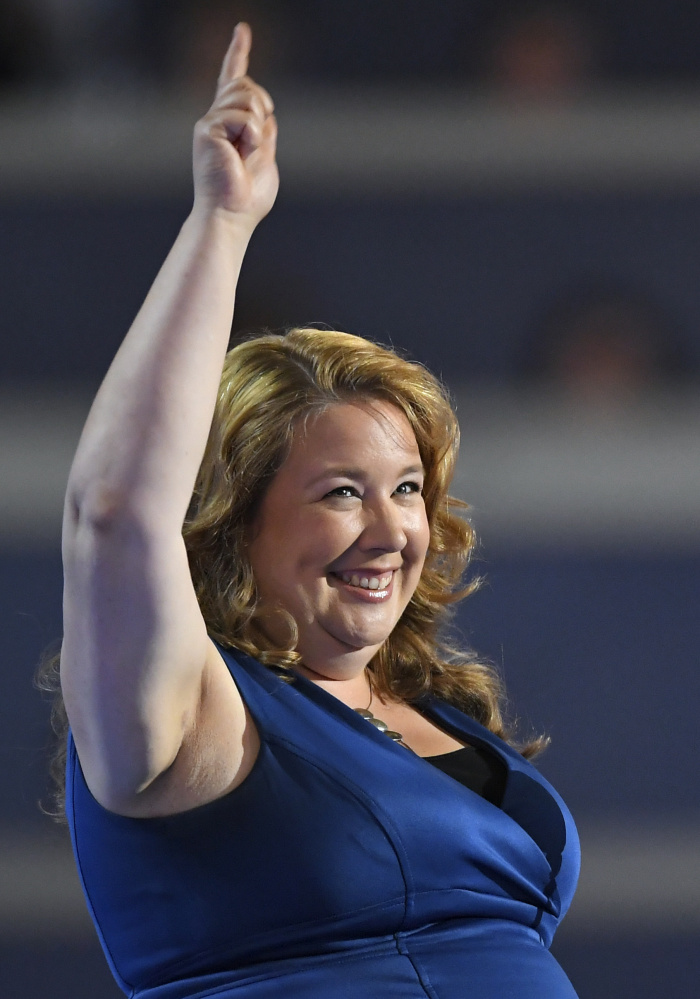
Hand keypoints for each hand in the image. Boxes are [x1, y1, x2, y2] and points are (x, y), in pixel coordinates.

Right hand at [192, 23, 278, 226]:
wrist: (231, 215)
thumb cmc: (247, 198)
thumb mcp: (266, 160)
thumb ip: (265, 135)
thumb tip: (268, 116)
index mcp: (229, 126)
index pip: (233, 83)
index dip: (238, 54)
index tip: (242, 30)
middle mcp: (215, 119)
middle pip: (246, 84)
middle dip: (262, 106)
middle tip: (255, 144)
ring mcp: (209, 123)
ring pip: (247, 95)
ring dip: (258, 126)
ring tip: (246, 153)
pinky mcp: (206, 128)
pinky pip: (244, 117)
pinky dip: (252, 136)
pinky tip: (242, 154)